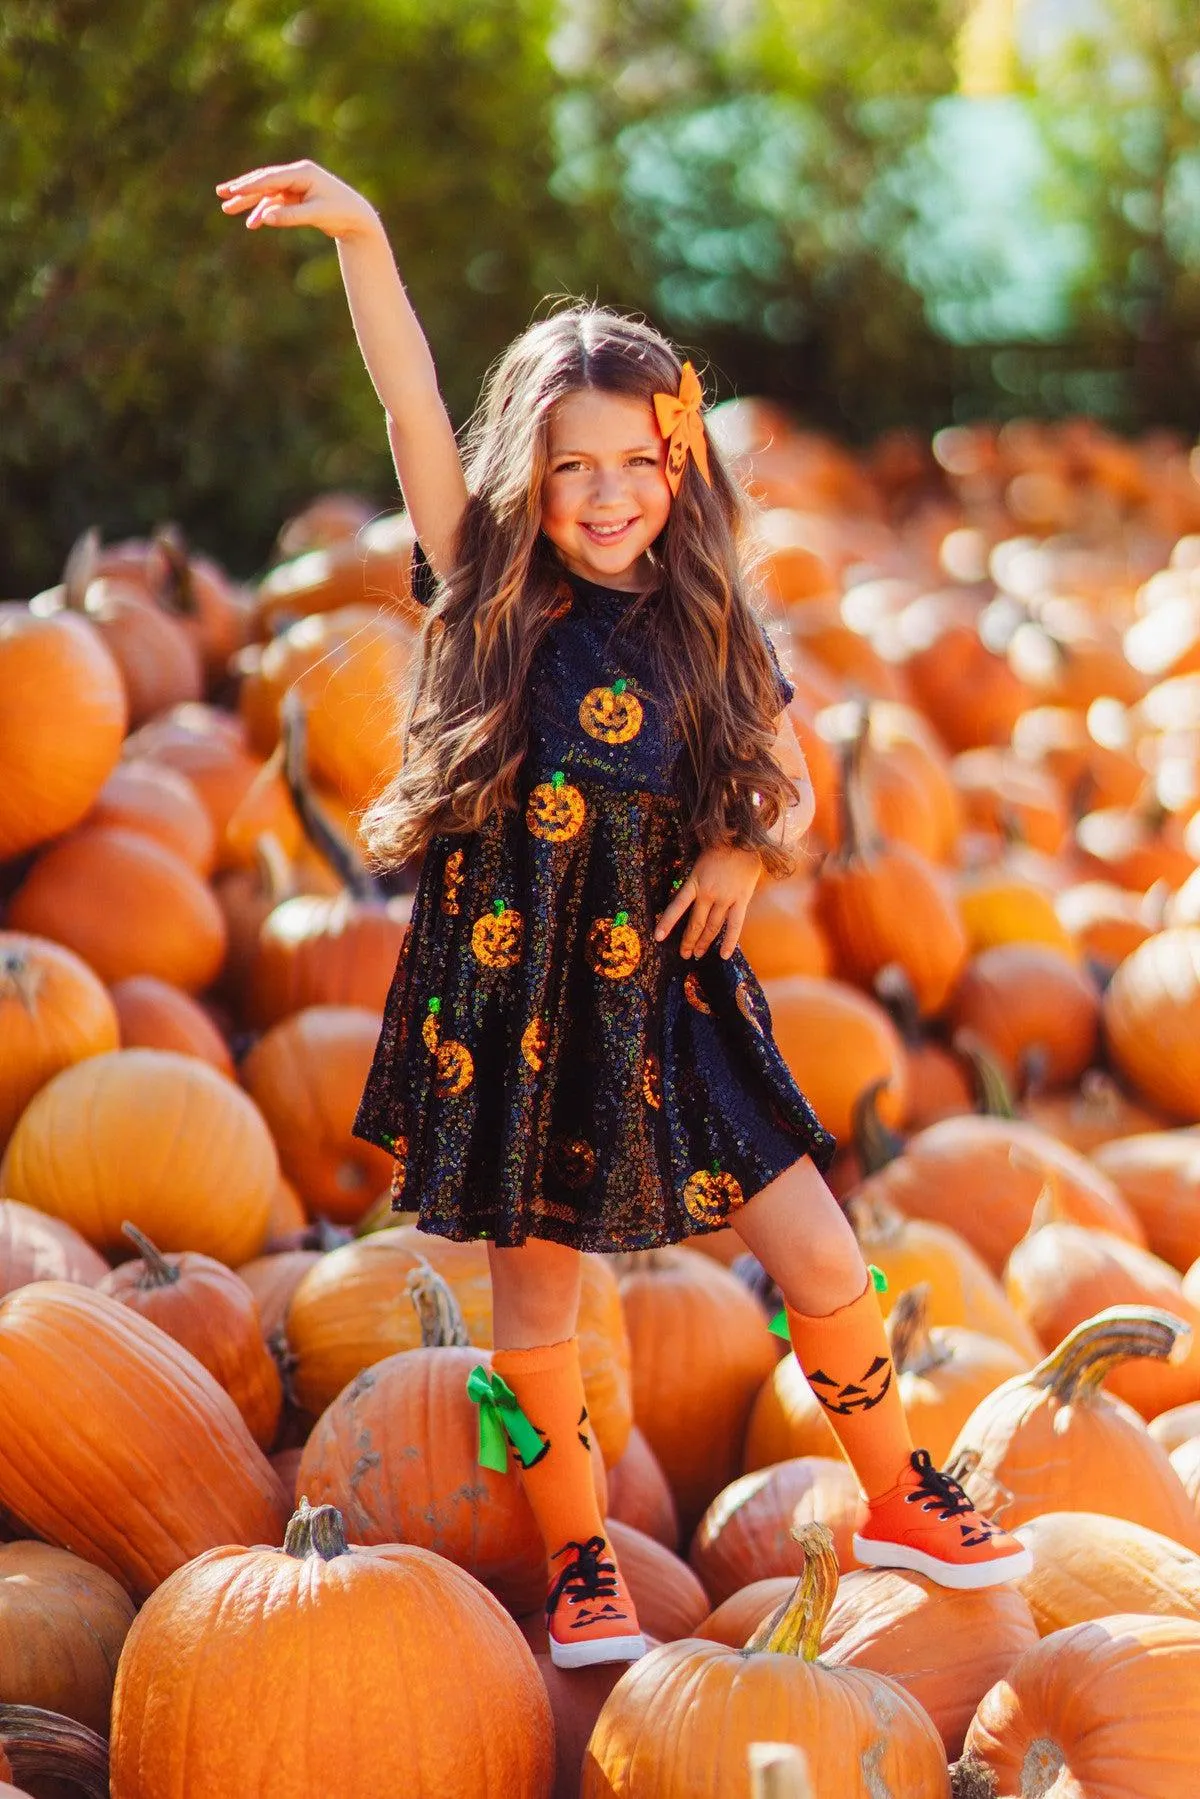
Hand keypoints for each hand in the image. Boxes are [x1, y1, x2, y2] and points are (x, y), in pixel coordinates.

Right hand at [215, 159, 379, 240]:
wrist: (358, 217)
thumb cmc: (341, 212)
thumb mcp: (316, 215)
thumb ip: (290, 216)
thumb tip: (265, 218)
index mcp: (303, 173)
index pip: (271, 178)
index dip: (250, 185)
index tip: (232, 191)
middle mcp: (297, 175)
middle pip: (264, 181)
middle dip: (242, 189)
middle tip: (221, 194)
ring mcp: (296, 186)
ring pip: (267, 193)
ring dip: (249, 202)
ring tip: (228, 209)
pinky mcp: (297, 197)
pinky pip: (275, 204)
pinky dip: (264, 212)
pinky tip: (253, 223)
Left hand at [653, 845, 762, 960]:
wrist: (744, 839)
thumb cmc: (719, 850)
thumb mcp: (698, 863)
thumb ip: (694, 883)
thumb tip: (686, 901)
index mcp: (695, 882)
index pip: (677, 906)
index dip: (667, 923)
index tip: (658, 937)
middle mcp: (708, 893)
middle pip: (696, 923)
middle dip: (688, 941)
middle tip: (684, 954)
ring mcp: (726, 898)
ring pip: (713, 927)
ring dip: (705, 943)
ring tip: (698, 954)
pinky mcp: (742, 900)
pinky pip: (735, 925)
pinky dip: (729, 941)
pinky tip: (724, 955)